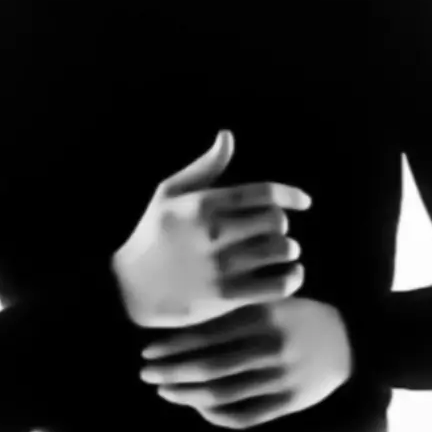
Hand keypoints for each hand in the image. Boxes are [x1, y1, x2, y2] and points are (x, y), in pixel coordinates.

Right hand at [110, 130, 311, 328]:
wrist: (128, 287)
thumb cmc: (152, 235)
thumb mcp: (169, 194)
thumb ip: (205, 166)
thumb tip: (228, 135)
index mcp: (203, 204)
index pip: (262, 193)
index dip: (290, 195)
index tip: (304, 202)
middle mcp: (214, 233)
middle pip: (275, 221)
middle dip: (281, 225)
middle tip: (276, 232)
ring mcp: (220, 266)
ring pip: (279, 251)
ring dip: (289, 251)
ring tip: (283, 253)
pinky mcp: (225, 297)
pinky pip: (276, 285)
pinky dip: (292, 279)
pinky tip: (290, 275)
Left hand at [139, 298, 354, 429]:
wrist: (349, 341)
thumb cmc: (298, 316)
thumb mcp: (269, 303)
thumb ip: (234, 313)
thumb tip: (183, 328)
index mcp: (261, 319)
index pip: (206, 336)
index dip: (172, 347)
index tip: (148, 350)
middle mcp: (268, 349)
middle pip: (208, 368)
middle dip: (171, 372)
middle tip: (146, 373)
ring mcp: (279, 379)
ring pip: (222, 394)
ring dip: (186, 395)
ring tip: (165, 390)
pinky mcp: (288, 403)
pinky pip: (244, 416)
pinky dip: (216, 415)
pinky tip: (199, 406)